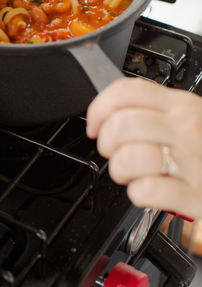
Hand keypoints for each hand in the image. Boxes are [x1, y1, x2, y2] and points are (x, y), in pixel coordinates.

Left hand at [86, 78, 201, 218]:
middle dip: (105, 142)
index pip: (125, 92)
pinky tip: (149, 190)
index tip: (95, 124)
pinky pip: (146, 191)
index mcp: (180, 105)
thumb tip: (108, 113)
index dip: (98, 108)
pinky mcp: (195, 194)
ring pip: (128, 157)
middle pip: (120, 125)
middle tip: (114, 152)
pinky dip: (137, 194)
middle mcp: (185, 128)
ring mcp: (191, 161)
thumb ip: (152, 110)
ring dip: (119, 170)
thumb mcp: (188, 117)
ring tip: (131, 173)